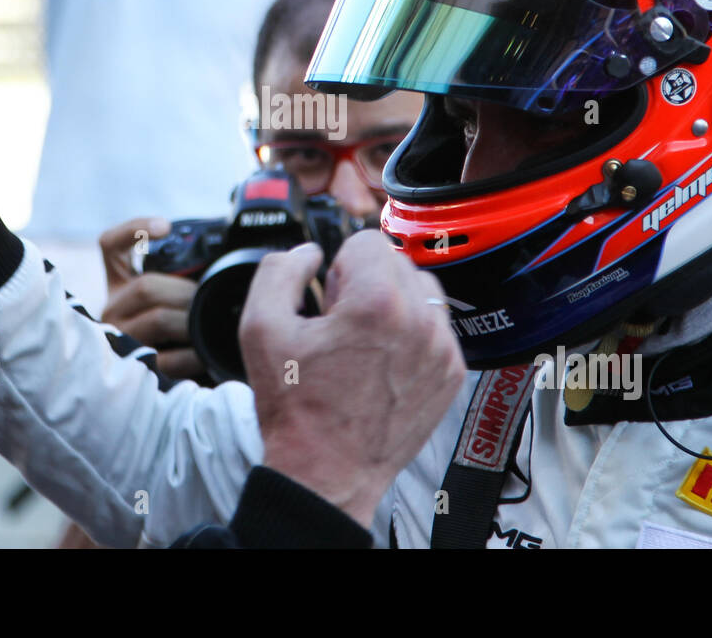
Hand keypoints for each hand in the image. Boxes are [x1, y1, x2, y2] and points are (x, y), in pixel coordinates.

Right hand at [98, 216, 204, 379]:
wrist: (175, 394)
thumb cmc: (182, 336)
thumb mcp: (177, 300)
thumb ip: (188, 280)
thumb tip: (228, 263)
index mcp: (121, 285)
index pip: (111, 247)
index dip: (133, 230)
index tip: (166, 227)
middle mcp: (112, 309)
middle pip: (145, 286)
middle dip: (186, 292)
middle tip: (211, 301)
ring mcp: (119, 340)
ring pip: (157, 319)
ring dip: (191, 322)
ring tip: (211, 327)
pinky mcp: (134, 371)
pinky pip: (166, 358)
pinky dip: (192, 356)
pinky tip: (204, 357)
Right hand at [238, 231, 465, 527]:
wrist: (328, 472)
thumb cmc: (295, 407)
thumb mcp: (260, 328)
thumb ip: (280, 270)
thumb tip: (310, 252)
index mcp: (376, 303)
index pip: (367, 239)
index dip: (339, 265)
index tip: (330, 300)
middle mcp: (419, 320)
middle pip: (396, 261)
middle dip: (367, 282)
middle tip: (342, 326)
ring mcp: (442, 349)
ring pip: (422, 290)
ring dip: (394, 303)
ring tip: (365, 343)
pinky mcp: (451, 373)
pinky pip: (437, 326)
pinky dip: (413, 334)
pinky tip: (384, 363)